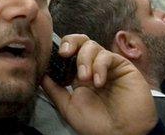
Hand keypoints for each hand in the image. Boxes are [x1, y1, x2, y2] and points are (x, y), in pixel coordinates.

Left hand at [41, 34, 156, 134]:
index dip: (61, 48)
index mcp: (78, 74)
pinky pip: (108, 56)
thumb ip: (54, 89)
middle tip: (65, 54)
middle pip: (80, 40)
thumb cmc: (95, 124)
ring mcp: (108, 65)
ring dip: (84, 59)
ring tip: (85, 79)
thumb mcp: (68, 106)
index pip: (68, 50)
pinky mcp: (123, 67)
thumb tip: (41, 73)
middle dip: (70, 42)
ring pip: (92, 45)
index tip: (55, 57)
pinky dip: (100, 65)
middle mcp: (93, 66)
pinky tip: (98, 82)